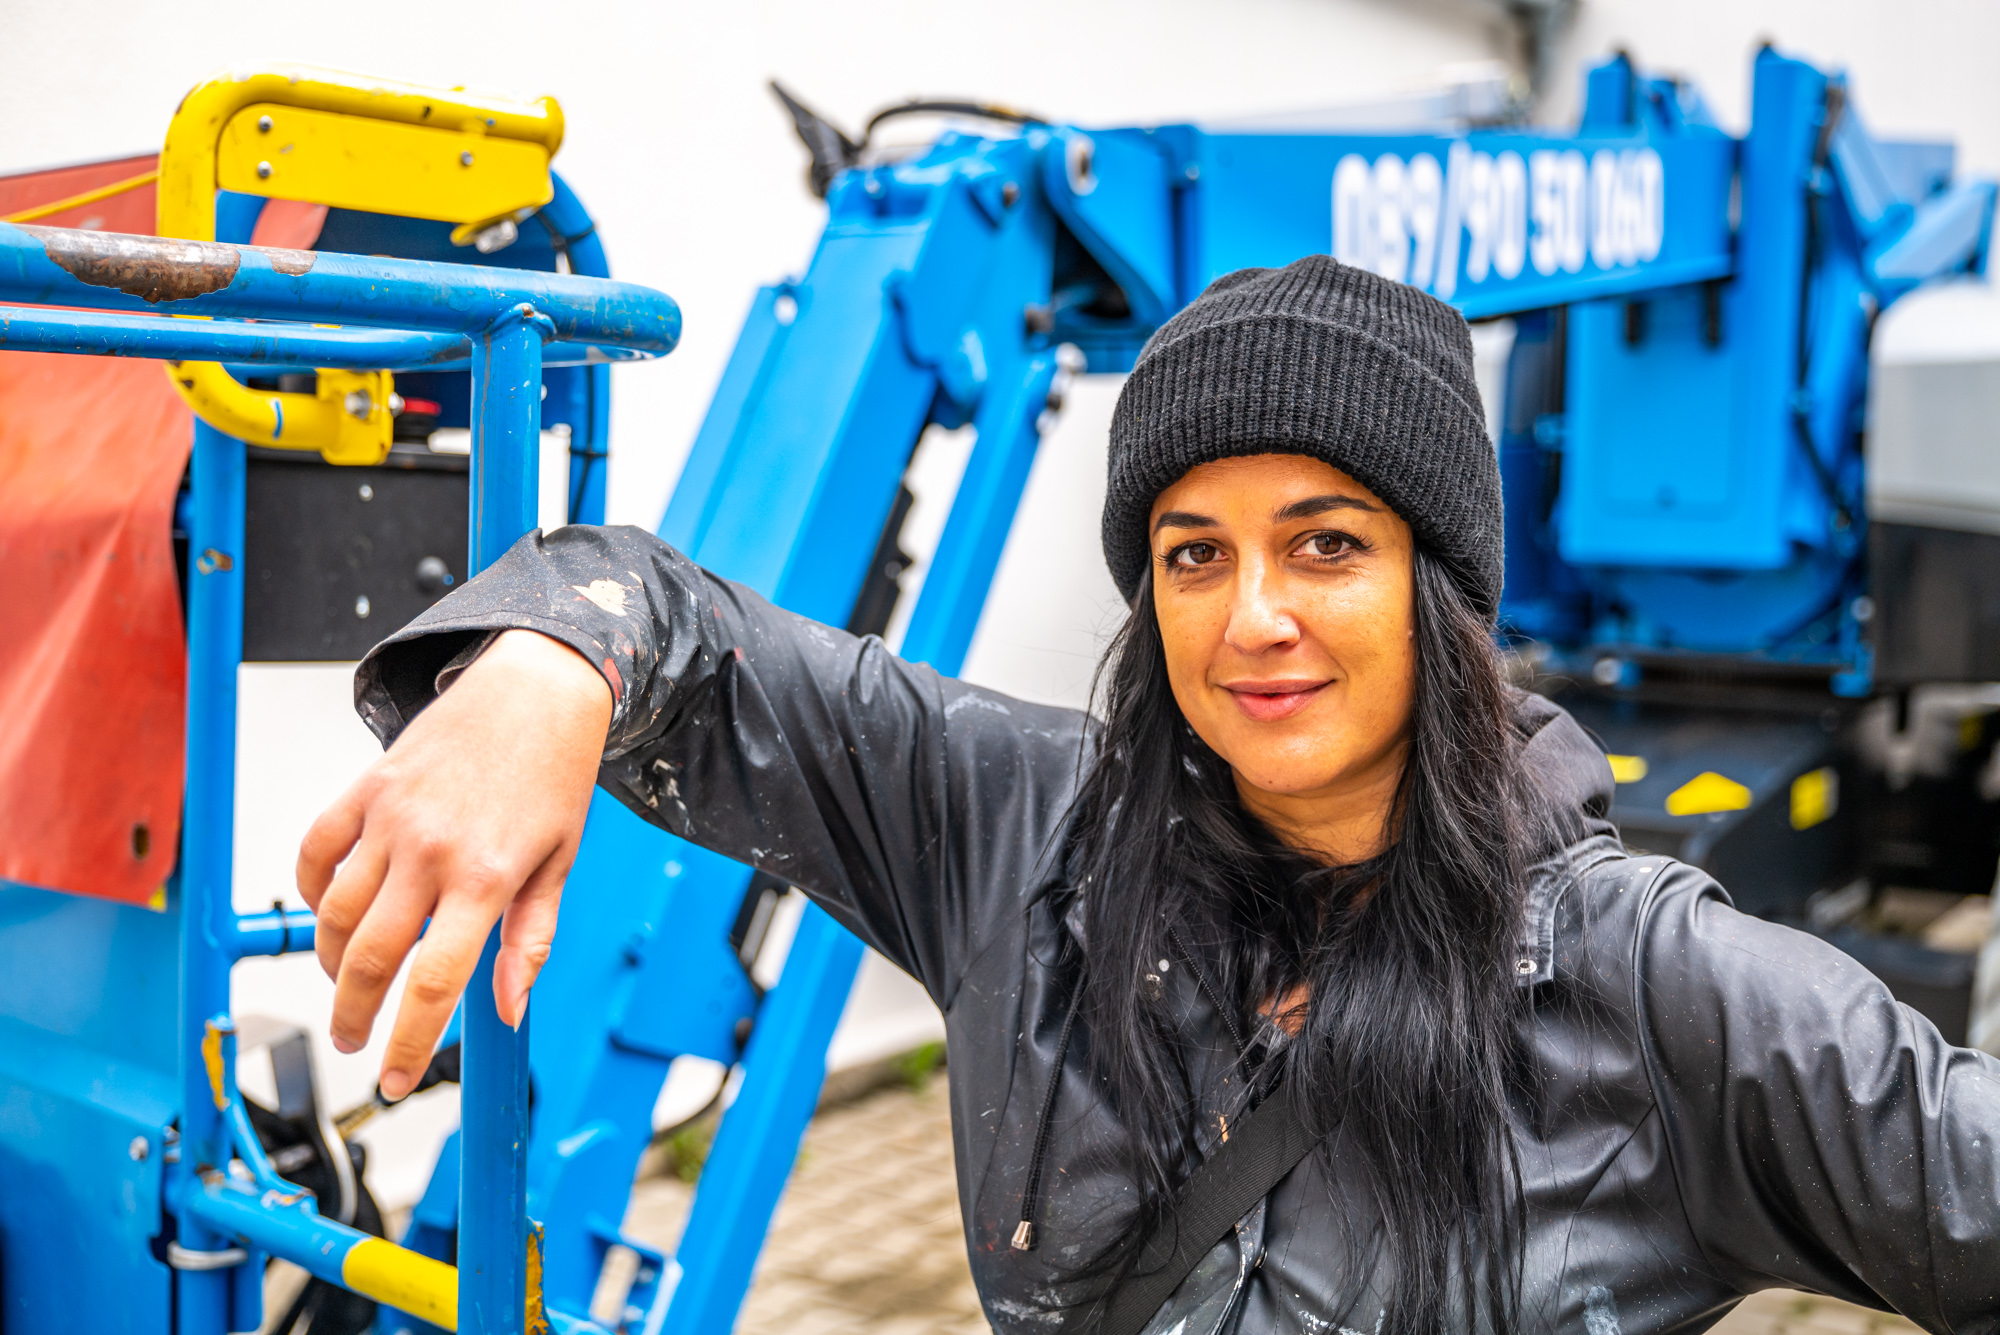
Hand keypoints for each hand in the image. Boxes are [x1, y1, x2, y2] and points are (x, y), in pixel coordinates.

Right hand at [297, 628, 613, 1099]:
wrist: (537, 689)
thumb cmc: (553, 776)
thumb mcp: (559, 863)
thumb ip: (528, 941)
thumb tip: (506, 1009)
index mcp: (487, 878)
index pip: (434, 983)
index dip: (409, 1044)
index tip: (395, 1081)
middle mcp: (433, 851)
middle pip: (371, 959)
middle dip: (355, 1016)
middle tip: (355, 1041)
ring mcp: (392, 818)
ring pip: (334, 914)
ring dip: (332, 962)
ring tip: (349, 983)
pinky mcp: (367, 787)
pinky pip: (315, 852)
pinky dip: (310, 892)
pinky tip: (329, 913)